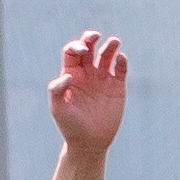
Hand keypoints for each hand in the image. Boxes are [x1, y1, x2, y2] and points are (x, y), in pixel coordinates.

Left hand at [48, 31, 126, 156]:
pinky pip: (121, 68)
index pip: (72, 52)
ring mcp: (103, 78)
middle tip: (95, 36)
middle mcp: (87, 73)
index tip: (81, 50)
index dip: (76, 46)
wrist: (89, 143)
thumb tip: (67, 75)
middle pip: (89, 47)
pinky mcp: (117, 86)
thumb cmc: (70, 127)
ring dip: (110, 46)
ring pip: (107, 54)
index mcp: (71, 75)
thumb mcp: (58, 110)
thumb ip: (57, 91)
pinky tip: (120, 60)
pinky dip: (122, 61)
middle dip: (91, 38)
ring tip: (114, 42)